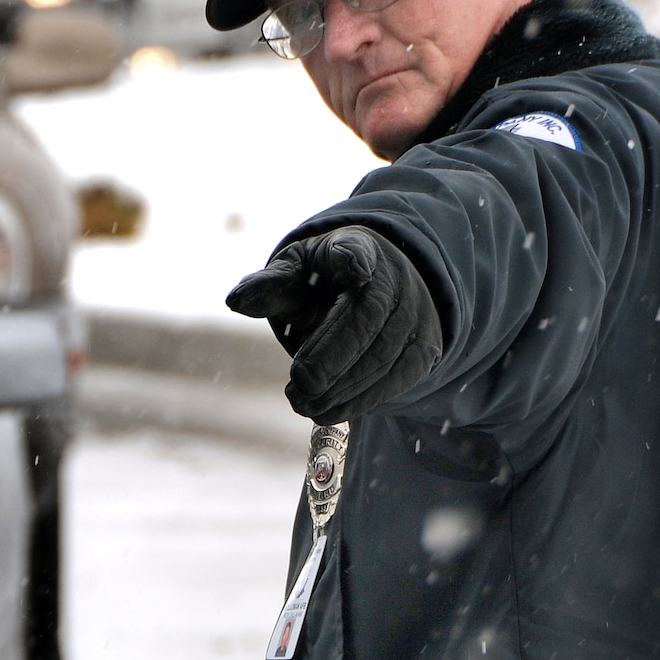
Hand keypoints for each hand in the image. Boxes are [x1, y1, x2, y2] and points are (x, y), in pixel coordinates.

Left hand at [226, 225, 442, 422]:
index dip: (356, 258)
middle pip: (369, 318)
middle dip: (333, 357)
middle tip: (297, 388)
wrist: (377, 288)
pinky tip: (328, 412)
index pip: (357, 249)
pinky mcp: (423, 348)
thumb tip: (236, 300)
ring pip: (385, 355)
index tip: (355, 267)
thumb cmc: (325, 281)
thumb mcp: (296, 273)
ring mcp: (415, 313)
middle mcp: (394, 278)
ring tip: (303, 404)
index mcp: (355, 247)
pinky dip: (362, 400)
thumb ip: (270, 286)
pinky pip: (398, 379)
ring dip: (344, 387)